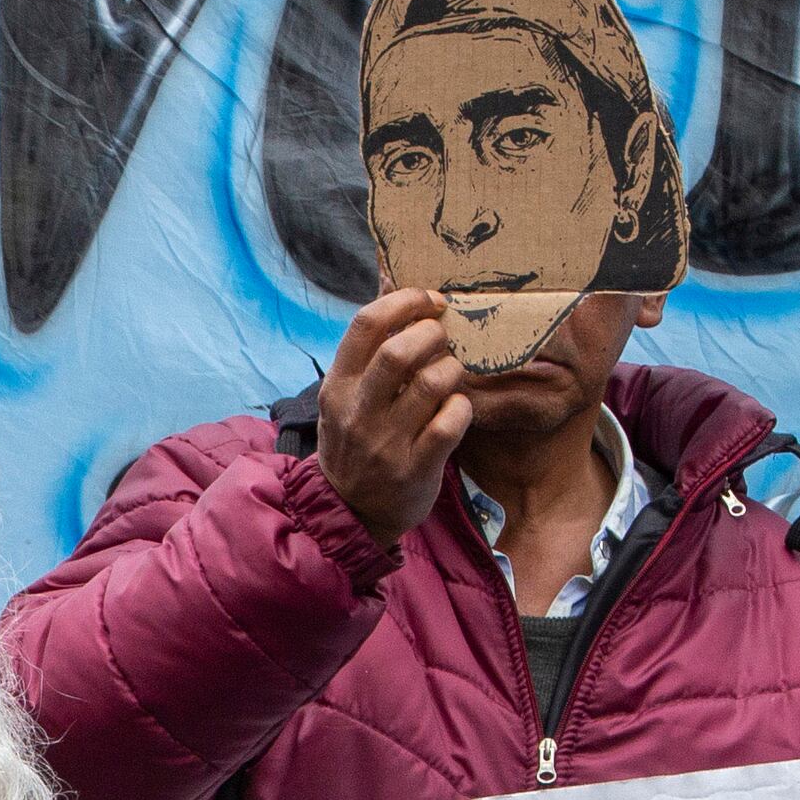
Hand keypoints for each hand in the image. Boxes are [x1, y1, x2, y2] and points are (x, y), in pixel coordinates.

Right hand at [315, 289, 474, 545]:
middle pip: (399, 351)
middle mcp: (357, 412)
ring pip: (433, 383)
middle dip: (433, 334)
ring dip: (452, 370)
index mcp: (338, 386)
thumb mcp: (343, 398)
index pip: (366, 324)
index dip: (405, 301)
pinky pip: (451, 423)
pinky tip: (456, 410)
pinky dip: (462, 408)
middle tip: (444, 339)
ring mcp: (385, 443)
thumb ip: (365, 353)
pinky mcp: (415, 468)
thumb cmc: (355, 444)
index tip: (430, 301)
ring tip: (450, 376)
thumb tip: (391, 285)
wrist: (349, 513)